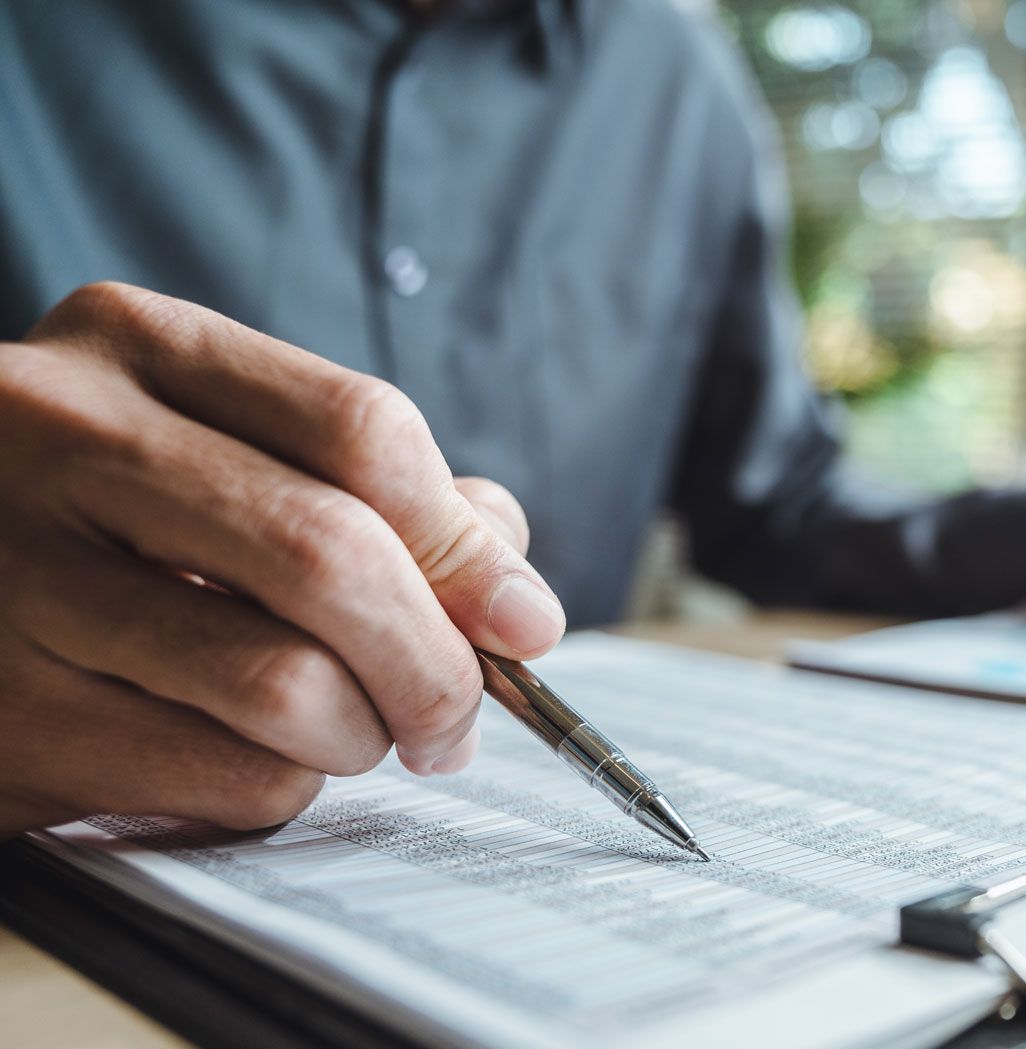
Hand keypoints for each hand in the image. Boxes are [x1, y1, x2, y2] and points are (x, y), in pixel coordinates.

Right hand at [0, 283, 563, 834]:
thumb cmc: (104, 517)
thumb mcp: (220, 448)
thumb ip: (374, 494)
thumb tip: (512, 597)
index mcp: (136, 345)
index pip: (361, 429)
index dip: (466, 546)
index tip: (523, 623)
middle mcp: (58, 435)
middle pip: (332, 556)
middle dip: (434, 663)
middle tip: (459, 717)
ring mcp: (14, 572)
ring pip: (283, 682)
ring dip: (359, 735)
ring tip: (350, 734)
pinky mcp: (5, 712)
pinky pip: (221, 774)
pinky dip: (278, 786)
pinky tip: (252, 759)